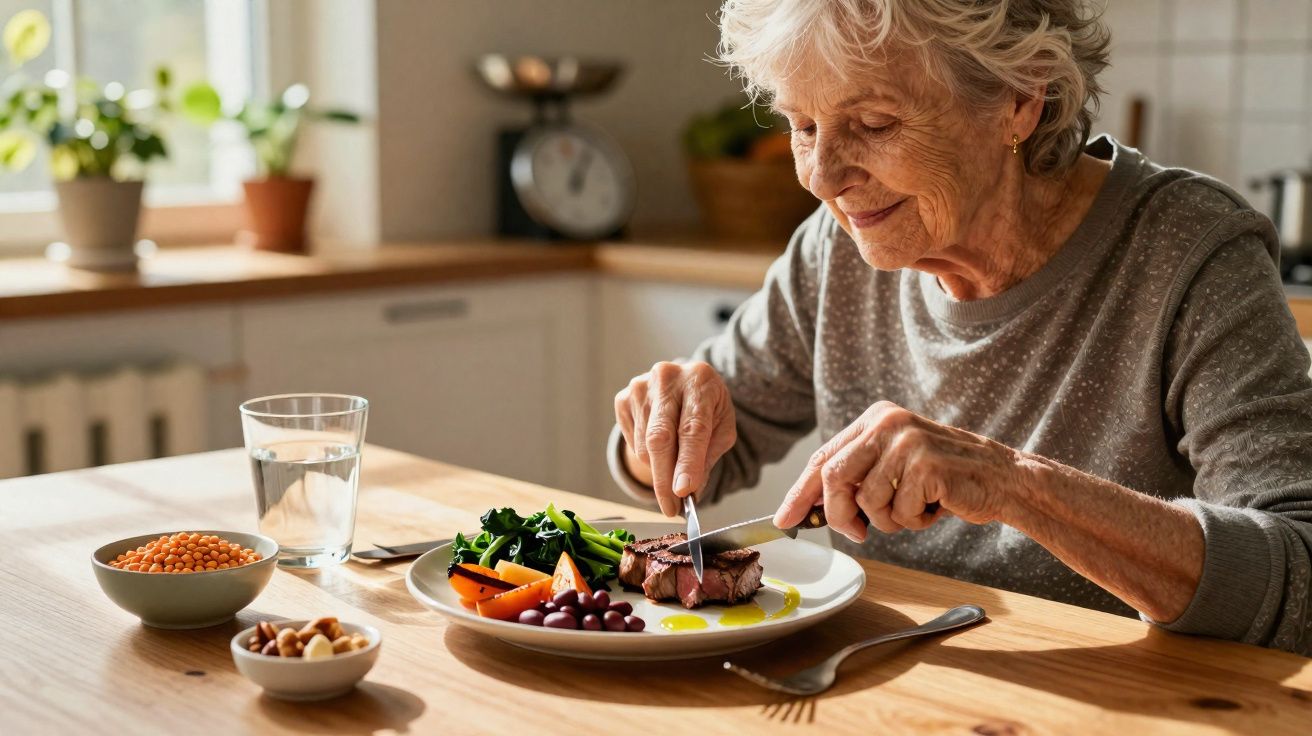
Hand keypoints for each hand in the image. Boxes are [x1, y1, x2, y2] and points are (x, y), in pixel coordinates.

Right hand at [614, 361, 735, 515]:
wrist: (686, 381)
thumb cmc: (707, 407)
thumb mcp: (722, 427)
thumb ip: (708, 458)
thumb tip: (689, 492)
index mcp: (700, 381)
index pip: (692, 428)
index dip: (687, 462)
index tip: (684, 492)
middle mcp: (667, 378)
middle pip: (660, 438)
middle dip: (664, 478)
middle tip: (670, 507)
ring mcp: (641, 387)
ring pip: (644, 446)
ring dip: (659, 469)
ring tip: (674, 466)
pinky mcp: (623, 398)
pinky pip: (632, 442)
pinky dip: (646, 456)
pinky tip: (660, 446)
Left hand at [773, 401, 1026, 541]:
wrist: (1001, 478)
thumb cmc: (944, 478)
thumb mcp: (894, 465)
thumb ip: (856, 477)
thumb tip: (808, 509)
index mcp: (875, 419)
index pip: (823, 457)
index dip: (800, 492)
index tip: (784, 519)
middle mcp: (888, 423)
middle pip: (834, 477)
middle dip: (838, 515)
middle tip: (857, 533)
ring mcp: (907, 442)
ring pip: (868, 501)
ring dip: (888, 521)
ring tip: (915, 508)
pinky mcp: (926, 466)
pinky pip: (899, 512)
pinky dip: (913, 522)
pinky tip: (934, 507)